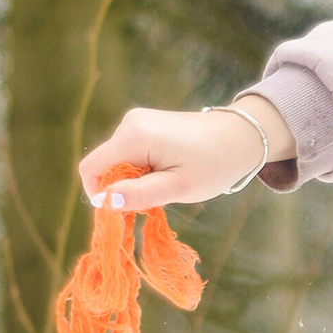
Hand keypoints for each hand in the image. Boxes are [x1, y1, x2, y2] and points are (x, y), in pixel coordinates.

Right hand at [78, 99, 292, 213]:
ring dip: (134, 180)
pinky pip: (130, 153)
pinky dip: (142, 170)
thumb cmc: (214, 164)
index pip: (91, 169)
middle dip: (122, 188)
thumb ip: (140, 194)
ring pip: (117, 162)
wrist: (242, 136)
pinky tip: (167, 172)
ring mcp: (137, 121)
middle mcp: (129, 123)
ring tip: (167, 184)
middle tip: (157, 199)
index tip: (125, 212)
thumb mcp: (178, 187)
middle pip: (105, 166)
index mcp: (133, 136)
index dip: (99, 195)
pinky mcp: (145, 124)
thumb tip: (104, 201)